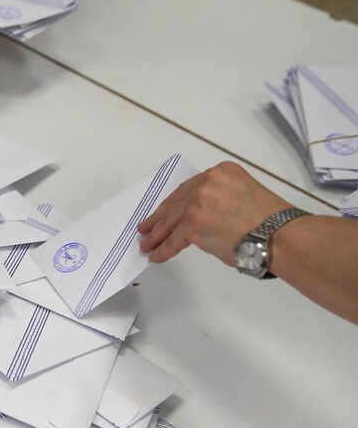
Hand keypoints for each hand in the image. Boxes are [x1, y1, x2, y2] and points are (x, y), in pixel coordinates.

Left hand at [138, 162, 292, 264]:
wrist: (281, 236)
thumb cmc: (271, 223)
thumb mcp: (246, 195)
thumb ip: (221, 200)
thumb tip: (204, 219)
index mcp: (223, 172)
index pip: (189, 188)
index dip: (174, 203)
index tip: (163, 212)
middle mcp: (208, 182)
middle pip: (176, 202)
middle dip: (160, 218)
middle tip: (147, 228)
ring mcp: (199, 202)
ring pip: (171, 221)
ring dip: (157, 235)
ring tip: (147, 244)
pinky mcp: (194, 223)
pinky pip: (174, 239)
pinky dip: (164, 249)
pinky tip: (157, 255)